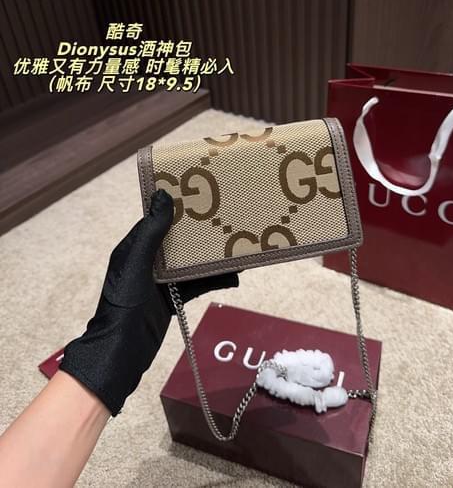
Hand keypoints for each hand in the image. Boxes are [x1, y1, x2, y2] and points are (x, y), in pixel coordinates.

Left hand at [59, 189, 238, 415]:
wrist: (122, 351)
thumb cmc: (125, 302)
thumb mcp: (138, 263)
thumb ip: (152, 232)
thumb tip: (163, 195)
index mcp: (136, 247)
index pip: (159, 219)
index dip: (179, 207)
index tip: (204, 195)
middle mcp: (149, 261)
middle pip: (179, 240)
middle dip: (202, 231)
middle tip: (229, 218)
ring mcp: (161, 281)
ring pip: (191, 263)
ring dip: (212, 257)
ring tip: (238, 248)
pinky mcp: (172, 299)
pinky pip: (196, 284)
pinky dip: (214, 280)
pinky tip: (234, 276)